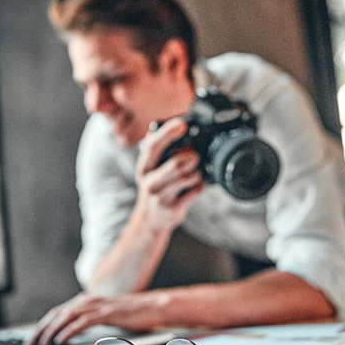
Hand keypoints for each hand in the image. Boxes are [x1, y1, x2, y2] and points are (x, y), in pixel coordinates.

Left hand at [26, 291, 167, 344]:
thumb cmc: (132, 313)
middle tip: (30, 343)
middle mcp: (89, 300)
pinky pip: (83, 322)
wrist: (152, 307)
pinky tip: (62, 339)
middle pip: (58, 313)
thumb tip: (73, 333)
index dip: (43, 325)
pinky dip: (70, 330)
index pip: (59, 312)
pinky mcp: (106, 313)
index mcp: (87, 301)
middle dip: (42, 329)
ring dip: (52, 330)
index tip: (33, 338)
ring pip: (67, 316)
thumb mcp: (106, 316)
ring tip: (43, 343)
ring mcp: (97, 306)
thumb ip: (90, 320)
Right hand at [134, 118, 204, 232]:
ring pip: (187, 178)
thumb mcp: (151, 168)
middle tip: (195, 156)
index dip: (168, 132)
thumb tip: (175, 123)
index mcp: (144, 166)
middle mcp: (149, 181)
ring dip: (197, 173)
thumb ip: (160, 148)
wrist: (150, 221)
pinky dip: (200, 185)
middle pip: (176, 163)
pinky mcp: (171, 209)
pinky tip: (196, 185)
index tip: (182, 123)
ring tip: (195, 173)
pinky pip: (194, 192)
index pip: (153, 145)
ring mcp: (159, 197)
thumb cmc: (156, 188)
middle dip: (191, 157)